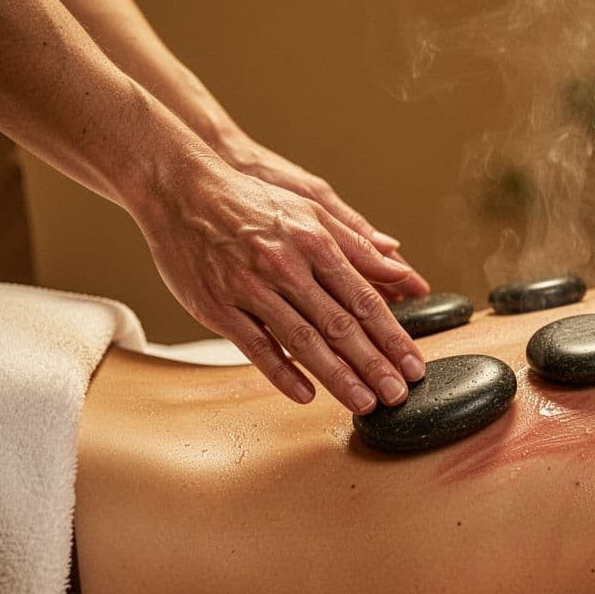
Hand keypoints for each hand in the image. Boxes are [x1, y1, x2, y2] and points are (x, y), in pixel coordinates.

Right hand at [138, 156, 425, 413]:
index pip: (365, 300)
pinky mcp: (218, 307)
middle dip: (374, 365)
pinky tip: (306, 395)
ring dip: (338, 376)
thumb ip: (357, 244)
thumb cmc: (252, 201)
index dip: (393, 337)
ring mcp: (251, 289)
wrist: (181, 190)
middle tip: (398, 395)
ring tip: (364, 403)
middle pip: (341, 326)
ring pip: (304, 341)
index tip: (413, 364)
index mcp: (315, 243)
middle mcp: (287, 267)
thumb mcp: (311, 209)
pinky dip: (282, 373)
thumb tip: (400, 268)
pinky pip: (256, 347)